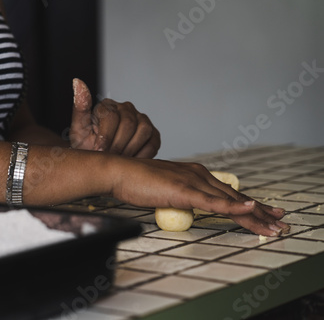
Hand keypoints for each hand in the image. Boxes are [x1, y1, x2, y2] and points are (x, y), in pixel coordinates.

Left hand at [70, 78, 160, 157]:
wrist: (100, 163)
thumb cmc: (88, 146)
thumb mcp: (78, 130)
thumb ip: (79, 107)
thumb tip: (77, 82)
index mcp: (107, 105)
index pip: (112, 116)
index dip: (105, 136)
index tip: (99, 150)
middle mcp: (126, 109)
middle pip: (129, 124)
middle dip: (118, 145)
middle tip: (110, 158)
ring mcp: (142, 120)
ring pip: (144, 130)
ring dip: (130, 149)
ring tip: (119, 160)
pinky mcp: (153, 134)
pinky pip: (153, 143)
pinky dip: (142, 155)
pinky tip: (130, 161)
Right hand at [110, 157, 289, 235]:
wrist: (118, 172)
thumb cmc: (135, 182)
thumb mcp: (164, 190)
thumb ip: (179, 196)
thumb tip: (185, 207)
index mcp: (194, 174)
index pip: (226, 192)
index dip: (247, 204)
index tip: (263, 213)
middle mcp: (198, 174)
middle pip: (235, 196)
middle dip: (260, 212)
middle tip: (280, 222)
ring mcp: (192, 181)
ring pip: (230, 200)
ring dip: (255, 215)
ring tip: (274, 226)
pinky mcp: (183, 190)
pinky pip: (213, 201)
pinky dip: (233, 206)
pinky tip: (250, 208)